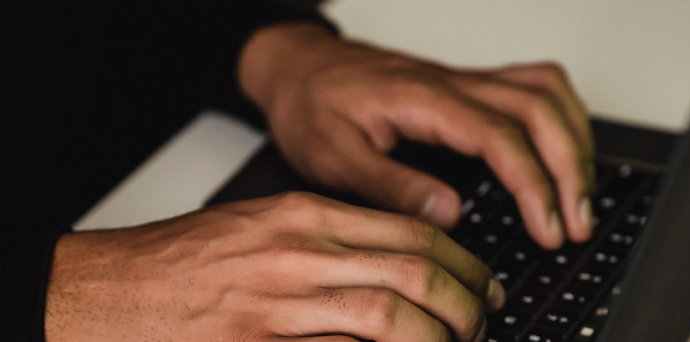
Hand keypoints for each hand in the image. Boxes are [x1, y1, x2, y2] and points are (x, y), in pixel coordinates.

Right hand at [45, 192, 504, 341]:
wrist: (107, 292)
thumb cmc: (182, 261)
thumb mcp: (263, 225)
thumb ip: (330, 239)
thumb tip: (395, 262)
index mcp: (303, 215)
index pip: (412, 232)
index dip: (464, 262)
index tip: (482, 283)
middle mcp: (298, 253)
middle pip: (416, 273)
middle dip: (465, 304)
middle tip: (479, 322)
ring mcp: (280, 305)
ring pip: (392, 318)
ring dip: (438, 337)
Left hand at [238, 23, 593, 248]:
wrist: (299, 68)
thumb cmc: (310, 104)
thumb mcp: (332, 155)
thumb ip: (390, 185)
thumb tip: (448, 214)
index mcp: (421, 99)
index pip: (500, 137)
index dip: (535, 185)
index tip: (550, 228)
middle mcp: (452, 84)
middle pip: (540, 109)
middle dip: (572, 169)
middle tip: (577, 223)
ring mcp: (463, 81)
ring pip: (546, 91)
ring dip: (575, 140)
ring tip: (580, 194)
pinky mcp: (466, 87)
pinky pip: (533, 88)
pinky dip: (560, 120)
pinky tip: (559, 152)